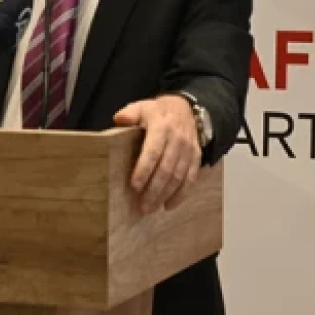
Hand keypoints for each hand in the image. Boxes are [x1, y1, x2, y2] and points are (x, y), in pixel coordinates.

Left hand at [113, 95, 200, 213]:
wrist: (186, 108)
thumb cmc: (158, 112)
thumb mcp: (142, 107)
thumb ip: (130, 113)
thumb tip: (119, 119)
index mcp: (162, 127)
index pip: (153, 151)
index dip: (144, 169)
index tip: (135, 185)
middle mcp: (177, 140)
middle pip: (166, 169)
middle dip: (154, 190)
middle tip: (142, 206)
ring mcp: (188, 150)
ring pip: (178, 177)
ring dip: (165, 195)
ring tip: (151, 208)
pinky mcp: (196, 157)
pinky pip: (191, 178)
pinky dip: (181, 194)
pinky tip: (169, 205)